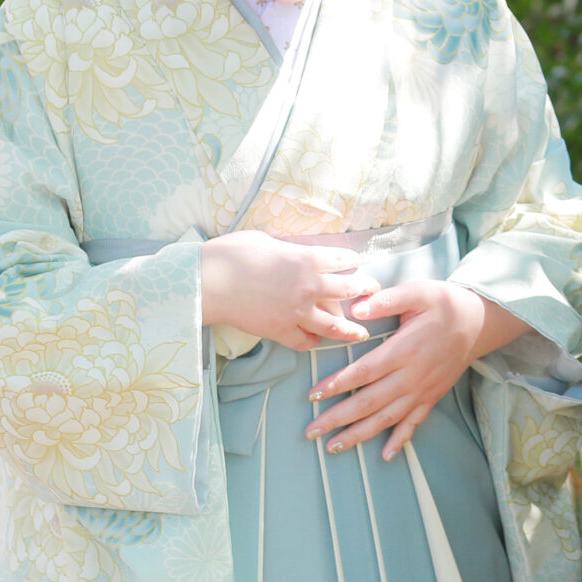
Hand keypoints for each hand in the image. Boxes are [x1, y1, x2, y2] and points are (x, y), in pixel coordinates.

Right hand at [199, 231, 377, 351]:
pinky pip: (304, 341)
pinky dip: (313, 341)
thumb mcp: (266, 240)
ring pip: (334, 324)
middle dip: (364, 289)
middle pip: (348, 290)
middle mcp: (309, 286)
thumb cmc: (233, 254)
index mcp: (307, 259)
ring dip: (350, 328)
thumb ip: (287, 248)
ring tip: (361, 333)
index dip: (351, 259)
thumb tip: (293, 252)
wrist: (209, 283)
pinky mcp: (280, 331)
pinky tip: (316, 339)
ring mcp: (296, 312)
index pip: (342, 259)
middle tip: (372, 291)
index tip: (355, 261)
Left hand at [305, 279, 531, 459]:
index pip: (364, 372)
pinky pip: (414, 423)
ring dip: (359, 434)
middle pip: (369, 402)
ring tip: (334, 446)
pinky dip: (400, 440)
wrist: (479, 322)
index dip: (337, 385)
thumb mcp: (417, 292)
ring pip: (387, 418)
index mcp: (405, 349)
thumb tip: (356, 309)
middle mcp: (412, 375)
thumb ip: (386, 300)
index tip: (313, 396)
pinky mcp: (433, 397)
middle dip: (338, 418)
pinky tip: (384, 455)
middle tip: (311, 430)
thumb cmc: (444, 304)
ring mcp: (423, 390)